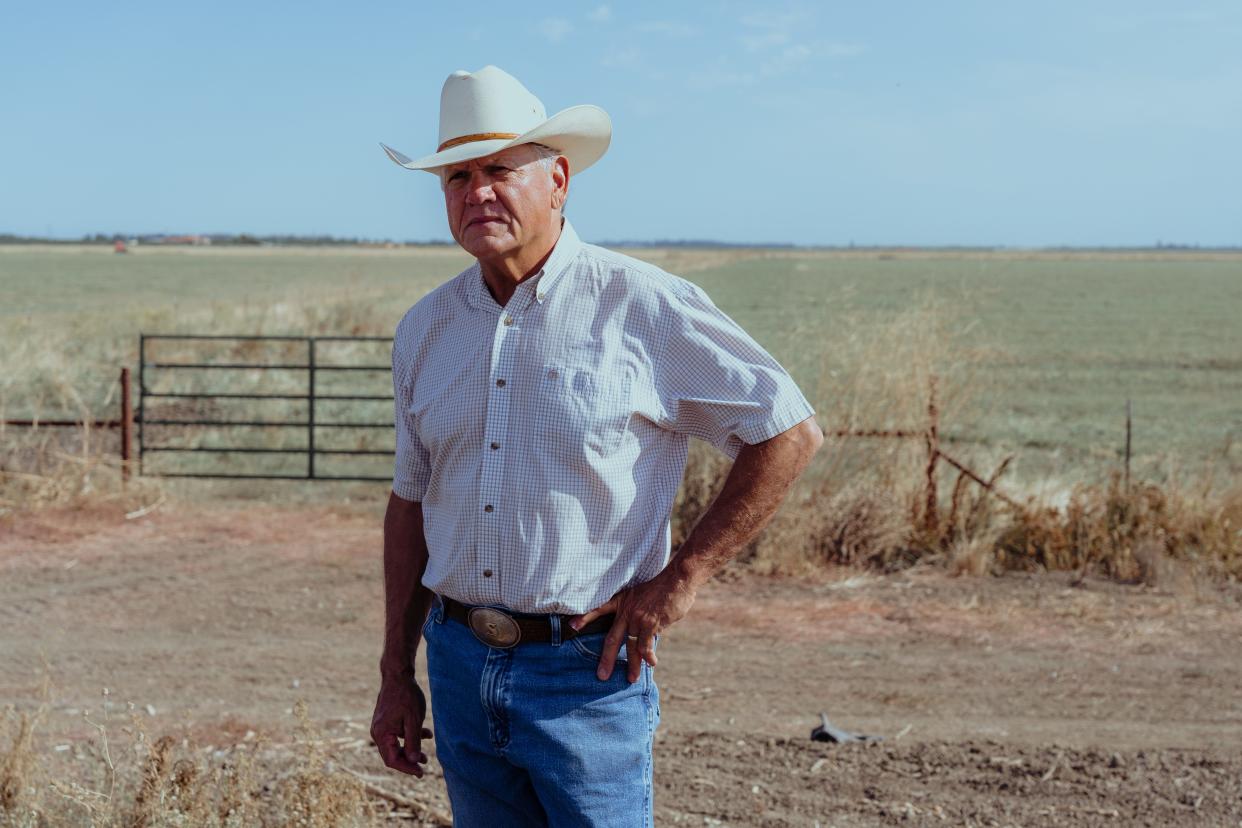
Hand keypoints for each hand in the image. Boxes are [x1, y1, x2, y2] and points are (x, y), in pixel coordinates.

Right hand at [371, 673, 431, 775]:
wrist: (398, 674)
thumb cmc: (406, 695)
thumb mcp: (413, 720)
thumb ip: (412, 742)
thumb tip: (412, 761)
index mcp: (381, 734)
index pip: (392, 759)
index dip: (406, 768)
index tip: (421, 773)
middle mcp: (378, 732)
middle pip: (392, 754)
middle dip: (409, 761)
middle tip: (424, 767)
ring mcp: (382, 726)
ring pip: (396, 745)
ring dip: (411, 750)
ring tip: (427, 757)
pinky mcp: (387, 721)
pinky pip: (398, 734)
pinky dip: (410, 737)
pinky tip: (427, 734)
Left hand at [569, 570, 697, 683]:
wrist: (677, 580)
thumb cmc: (661, 587)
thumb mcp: (641, 593)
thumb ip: (635, 611)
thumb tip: (636, 629)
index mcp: (622, 601)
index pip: (599, 608)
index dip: (585, 617)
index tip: (572, 625)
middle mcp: (627, 611)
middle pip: (612, 638)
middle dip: (607, 659)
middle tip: (602, 675)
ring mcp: (639, 618)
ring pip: (631, 647)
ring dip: (633, 664)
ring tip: (632, 678)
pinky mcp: (652, 624)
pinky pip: (647, 645)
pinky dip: (649, 656)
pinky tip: (651, 664)